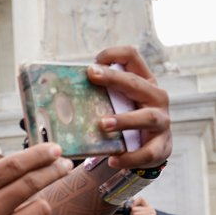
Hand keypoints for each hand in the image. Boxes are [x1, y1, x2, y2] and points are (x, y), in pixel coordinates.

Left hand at [88, 46, 171, 169]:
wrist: (146, 152)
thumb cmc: (124, 121)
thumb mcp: (115, 103)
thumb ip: (96, 95)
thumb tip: (53, 94)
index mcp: (142, 81)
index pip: (132, 57)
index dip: (113, 54)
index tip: (92, 63)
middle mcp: (156, 97)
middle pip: (137, 83)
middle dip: (114, 78)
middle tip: (91, 76)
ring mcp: (162, 121)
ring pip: (147, 117)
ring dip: (125, 120)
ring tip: (103, 124)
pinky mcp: (161, 146)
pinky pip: (147, 152)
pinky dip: (130, 157)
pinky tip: (113, 160)